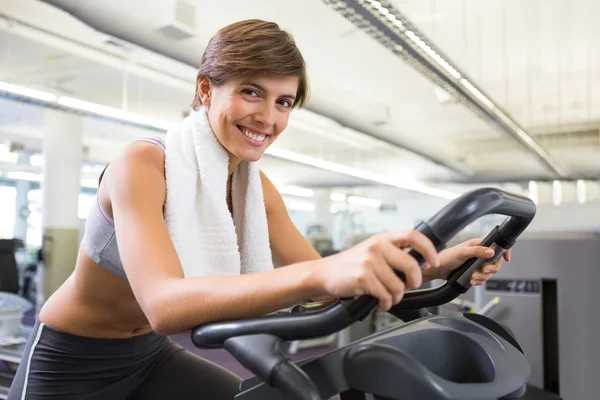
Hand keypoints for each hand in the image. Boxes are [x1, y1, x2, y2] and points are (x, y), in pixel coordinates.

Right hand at [310, 231, 439, 312]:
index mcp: (382, 238)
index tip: (433, 261)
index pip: (413, 235)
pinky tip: (379, 303)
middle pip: (411, 266)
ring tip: (386, 297)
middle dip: (414, 281)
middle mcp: (377, 247)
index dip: (428, 248)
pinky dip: (385, 304)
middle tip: (408, 286)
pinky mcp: (363, 278)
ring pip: (399, 286)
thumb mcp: (371, 251)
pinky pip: (386, 296)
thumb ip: (393, 254)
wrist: (323, 274)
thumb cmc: (350, 265)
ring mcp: (370, 262)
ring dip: (395, 297)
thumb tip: (421, 265)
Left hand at [425, 238, 510, 284]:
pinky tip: (472, 281)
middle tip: (484, 271)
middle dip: (491, 269)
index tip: (507, 259)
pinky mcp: (474, 272)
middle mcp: (480, 253)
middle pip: (495, 262)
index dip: (504, 252)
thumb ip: (477, 251)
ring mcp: (477, 263)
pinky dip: (479, 281)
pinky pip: (483, 278)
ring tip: (473, 277)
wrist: (438, 269)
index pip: (497, 246)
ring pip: (489, 272)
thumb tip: (491, 251)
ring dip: (483, 277)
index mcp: (479, 244)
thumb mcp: (463, 252)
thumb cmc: (447, 257)